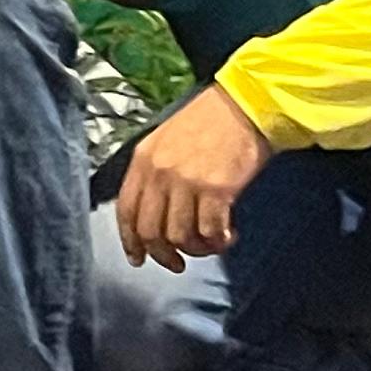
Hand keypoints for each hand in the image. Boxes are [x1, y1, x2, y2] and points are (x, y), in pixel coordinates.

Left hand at [116, 82, 270, 270]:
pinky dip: (218, 242)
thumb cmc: (209, 122)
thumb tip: (154, 213)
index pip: (126, 210)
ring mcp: (186, 182)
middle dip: (163, 255)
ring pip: (179, 237)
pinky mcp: (216, 190)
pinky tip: (229, 236)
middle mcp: (160, 173)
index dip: (130, 241)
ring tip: (211, 243)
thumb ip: (154, 173)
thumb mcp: (166, 140)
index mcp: (143, 160)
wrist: (245, 106)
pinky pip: (210, 232)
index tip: (138, 258)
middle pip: (150, 231)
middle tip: (178, 263)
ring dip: (196, 249)